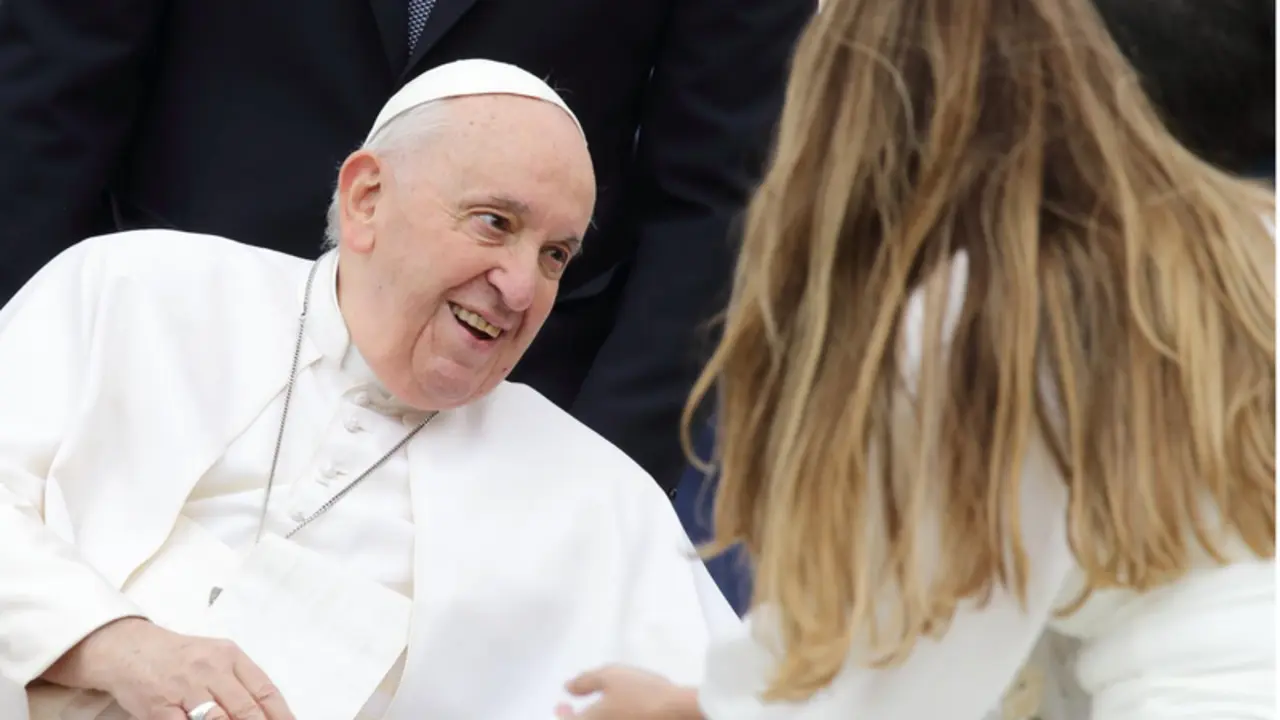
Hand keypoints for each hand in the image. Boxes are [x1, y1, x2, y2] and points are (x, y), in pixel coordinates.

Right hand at [42, 617, 293, 719]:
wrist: (129, 649)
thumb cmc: (181, 657)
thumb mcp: (217, 657)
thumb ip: (241, 682)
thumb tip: (268, 712)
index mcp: (230, 656)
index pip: (264, 690)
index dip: (281, 715)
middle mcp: (211, 670)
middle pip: (245, 709)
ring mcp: (185, 689)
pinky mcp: (160, 707)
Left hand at [555, 665, 702, 719]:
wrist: (678, 712)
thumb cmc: (641, 693)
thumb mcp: (609, 676)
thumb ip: (584, 681)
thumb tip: (568, 688)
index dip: (563, 713)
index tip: (560, 706)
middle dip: (578, 718)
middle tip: (575, 709)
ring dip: (595, 718)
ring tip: (598, 710)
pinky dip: (613, 718)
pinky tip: (619, 712)